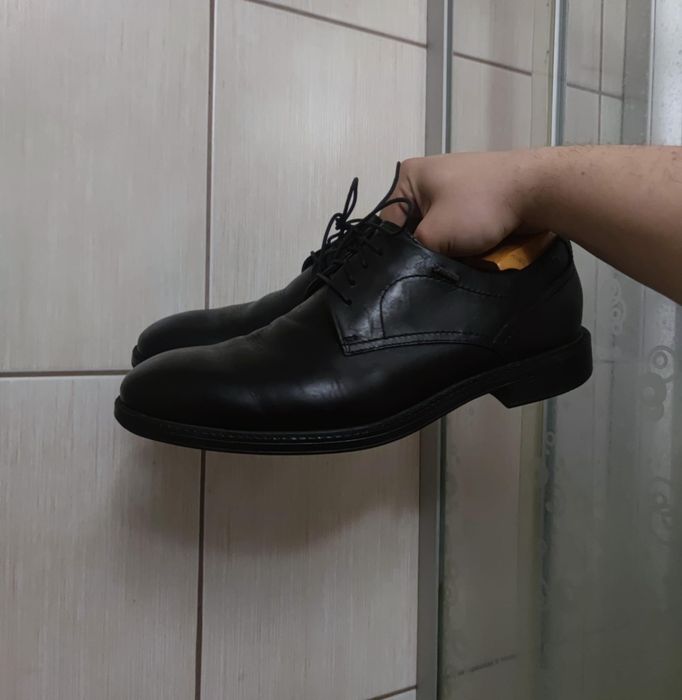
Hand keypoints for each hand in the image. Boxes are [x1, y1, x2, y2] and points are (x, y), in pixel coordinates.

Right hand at [382, 151, 543, 256]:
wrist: (537, 191)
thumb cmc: (479, 206)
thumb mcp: (434, 234)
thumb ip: (412, 252)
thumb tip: (407, 266)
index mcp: (408, 177)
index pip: (387, 222)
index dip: (394, 250)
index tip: (403, 273)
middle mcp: (426, 179)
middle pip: (412, 228)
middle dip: (422, 249)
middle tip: (428, 271)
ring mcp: (452, 189)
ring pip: (436, 232)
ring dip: (444, 249)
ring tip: (451, 263)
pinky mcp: (472, 200)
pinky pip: (456, 229)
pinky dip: (460, 243)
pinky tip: (467, 255)